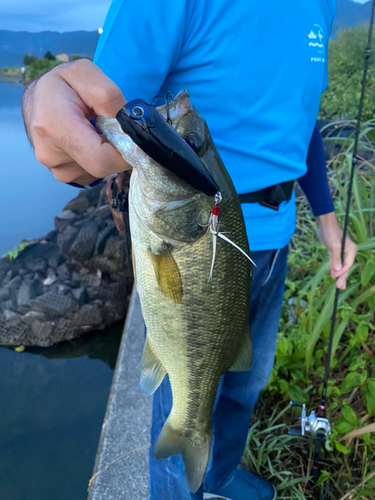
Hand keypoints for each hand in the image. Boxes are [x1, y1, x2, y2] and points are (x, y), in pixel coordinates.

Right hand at [22, 59, 129, 184]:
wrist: (38, 99)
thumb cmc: (62, 84)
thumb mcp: (85, 72)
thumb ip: (109, 96)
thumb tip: (128, 125)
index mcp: (53, 126)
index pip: (100, 158)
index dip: (125, 151)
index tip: (134, 136)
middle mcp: (50, 154)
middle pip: (102, 167)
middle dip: (118, 150)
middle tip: (114, 128)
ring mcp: (56, 169)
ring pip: (100, 171)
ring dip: (108, 153)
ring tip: (95, 131)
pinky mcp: (64, 176)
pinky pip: (94, 174)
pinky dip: (99, 159)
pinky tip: (89, 141)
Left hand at [318, 212, 356, 289]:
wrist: (325, 226)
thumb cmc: (331, 234)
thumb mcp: (334, 246)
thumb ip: (335, 258)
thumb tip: (337, 270)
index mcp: (351, 250)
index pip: (347, 264)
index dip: (341, 272)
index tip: (335, 277)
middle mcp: (348, 252)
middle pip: (345, 267)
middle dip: (342, 277)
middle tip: (339, 287)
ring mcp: (342, 253)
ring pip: (340, 266)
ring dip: (338, 275)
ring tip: (338, 286)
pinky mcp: (335, 252)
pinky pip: (335, 263)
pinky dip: (334, 269)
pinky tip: (333, 275)